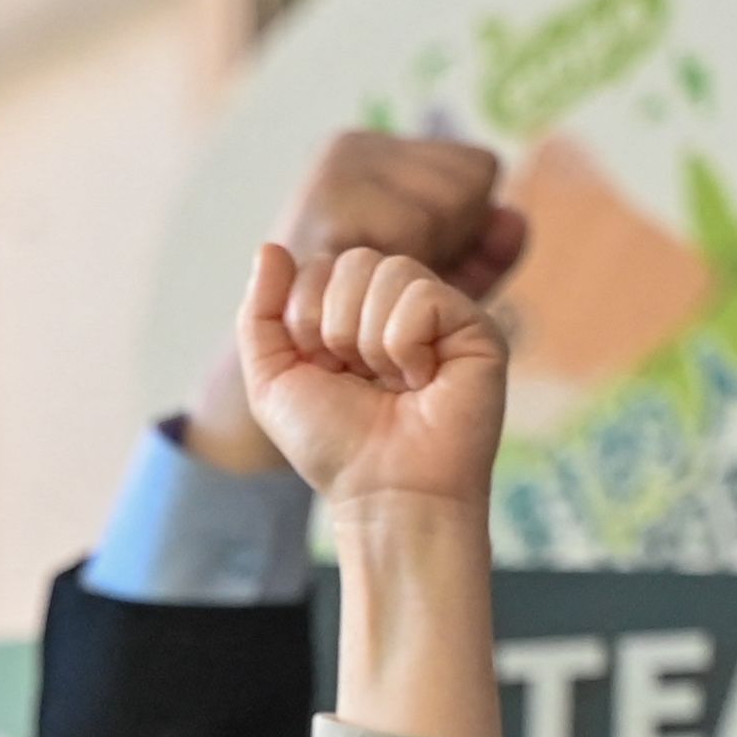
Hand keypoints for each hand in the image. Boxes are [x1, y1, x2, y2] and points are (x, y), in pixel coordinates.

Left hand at [187, 135, 521, 474]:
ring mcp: (439, 310)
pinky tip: (420, 379)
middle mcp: (397, 303)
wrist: (384, 488)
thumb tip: (269, 248)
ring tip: (390, 381)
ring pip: (388, 271)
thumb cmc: (333, 443)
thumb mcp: (272, 380)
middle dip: (333, 328)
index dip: (304, 320)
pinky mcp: (475, 323)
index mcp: (351, 310)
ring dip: (368, 341)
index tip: (322, 369)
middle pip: (352, 260)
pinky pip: (421, 296)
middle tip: (355, 375)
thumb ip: (261, 315)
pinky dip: (404, 345)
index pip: (318, 266)